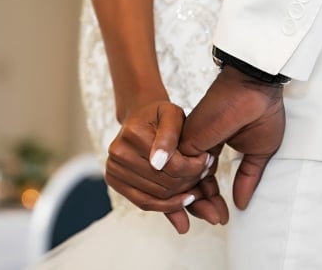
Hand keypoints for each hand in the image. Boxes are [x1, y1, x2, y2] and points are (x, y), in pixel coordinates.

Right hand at [105, 100, 215, 232]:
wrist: (138, 118)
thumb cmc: (158, 115)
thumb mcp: (171, 114)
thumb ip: (170, 135)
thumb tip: (158, 164)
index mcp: (133, 133)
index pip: (173, 164)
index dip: (196, 167)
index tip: (207, 161)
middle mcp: (118, 152)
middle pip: (165, 182)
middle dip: (191, 181)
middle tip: (204, 173)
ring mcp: (113, 169)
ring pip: (157, 195)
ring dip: (181, 194)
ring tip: (195, 183)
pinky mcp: (114, 181)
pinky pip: (144, 202)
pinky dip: (167, 206)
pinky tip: (183, 200)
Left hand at [179, 65, 285, 209]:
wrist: (255, 88)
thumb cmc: (262, 112)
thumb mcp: (259, 152)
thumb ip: (248, 177)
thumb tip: (241, 203)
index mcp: (212, 145)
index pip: (205, 177)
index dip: (213, 197)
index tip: (223, 216)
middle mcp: (197, 145)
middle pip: (192, 181)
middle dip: (204, 204)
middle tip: (217, 221)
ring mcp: (190, 141)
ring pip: (183, 177)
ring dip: (196, 199)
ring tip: (212, 216)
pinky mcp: (185, 137)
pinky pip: (179, 169)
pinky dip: (189, 186)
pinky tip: (200, 200)